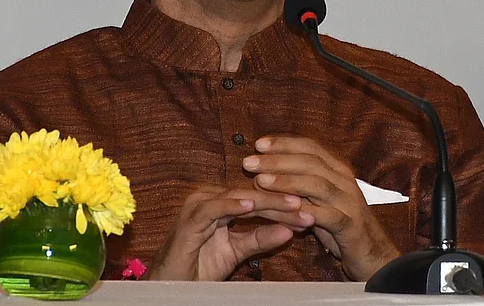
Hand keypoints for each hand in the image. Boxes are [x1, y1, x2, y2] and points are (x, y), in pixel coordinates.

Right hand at [148, 185, 314, 280]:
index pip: (260, 198)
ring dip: (267, 201)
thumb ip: (261, 239)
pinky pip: (213, 208)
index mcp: (222, 202)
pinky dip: (233, 205)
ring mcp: (198, 206)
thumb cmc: (200, 267)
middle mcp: (210, 198)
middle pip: (253, 194)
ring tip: (292, 204)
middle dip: (283, 201)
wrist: (171, 288)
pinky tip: (252, 205)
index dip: (286, 204)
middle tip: (309, 206)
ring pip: (239, 198)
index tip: (312, 210)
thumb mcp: (237, 251)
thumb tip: (290, 231)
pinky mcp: (188, 219)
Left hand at [244, 136, 398, 279]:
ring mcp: (349, 202)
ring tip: (261, 181)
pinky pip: (327, 216)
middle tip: (250, 162)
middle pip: (310, 163)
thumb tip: (264, 175)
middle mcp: (344, 181)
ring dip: (287, 182)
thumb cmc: (339, 225)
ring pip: (317, 185)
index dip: (284, 144)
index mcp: (337, 171)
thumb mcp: (319, 201)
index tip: (259, 144)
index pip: (311, 148)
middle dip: (278, 160)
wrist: (372, 253)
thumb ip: (298, 187)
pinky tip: (285, 212)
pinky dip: (306, 212)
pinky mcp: (350, 225)